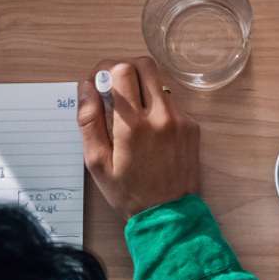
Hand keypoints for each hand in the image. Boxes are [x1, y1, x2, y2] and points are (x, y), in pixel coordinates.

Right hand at [77, 57, 200, 216]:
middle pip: (144, 64)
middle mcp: (161, 116)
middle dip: (124, 67)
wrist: (168, 215)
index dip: (104, 69)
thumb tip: (86, 88)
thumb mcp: (97, 163)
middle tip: (112, 85)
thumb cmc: (127, 192)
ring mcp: (180, 119)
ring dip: (141, 85)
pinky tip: (147, 127)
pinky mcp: (192, 126)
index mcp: (133, 125)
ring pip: (159, 81)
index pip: (121, 71)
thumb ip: (89, 121)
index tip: (97, 82)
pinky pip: (171, 101)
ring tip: (128, 109)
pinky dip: (155, 104)